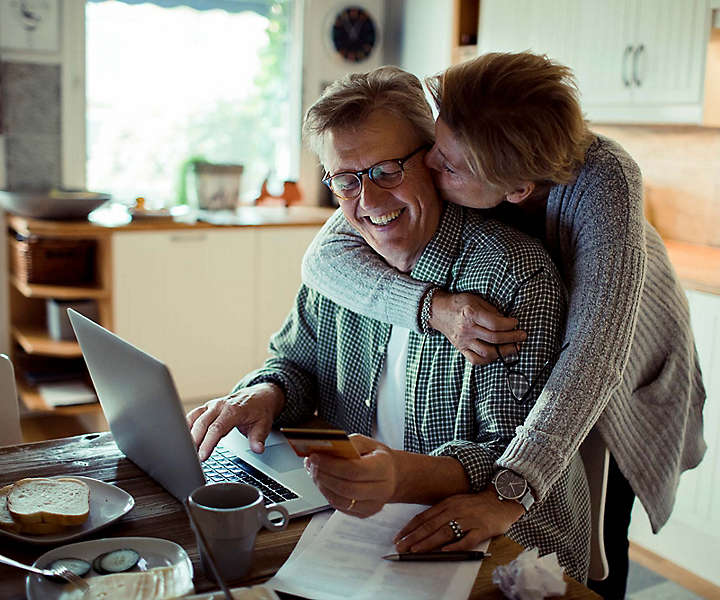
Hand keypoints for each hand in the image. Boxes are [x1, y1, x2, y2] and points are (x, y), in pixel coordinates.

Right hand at [186, 383, 284, 460]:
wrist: (259, 396)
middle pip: (201, 423)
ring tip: (184, 450)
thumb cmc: (260, 410)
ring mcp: (212, 405)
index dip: (208, 443)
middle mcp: (220, 406)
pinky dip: (186, 426)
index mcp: (233, 410)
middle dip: (194, 441)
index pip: (217, 428)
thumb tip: (257, 449)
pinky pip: (193, 415)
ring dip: (187, 433)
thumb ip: (258, 438)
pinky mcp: (207, 407)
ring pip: (194, 418)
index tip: (202, 457)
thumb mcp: (263, 424)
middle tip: (190, 458)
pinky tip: (182, 439)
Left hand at [305, 434, 396, 517]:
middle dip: (323, 476)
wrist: (391, 475)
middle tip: (311, 464)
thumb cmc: (376, 457)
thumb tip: (326, 448)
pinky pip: (340, 507)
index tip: (315, 456)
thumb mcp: (367, 443)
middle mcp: (381, 490)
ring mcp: (373, 505)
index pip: (355, 470)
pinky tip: (322, 482)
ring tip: (313, 472)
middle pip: (346, 488)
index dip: (331, 465)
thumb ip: (349, 444)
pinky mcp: (364, 514)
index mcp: (383, 468)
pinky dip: (327, 494)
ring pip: (340, 500)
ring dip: (322, 486)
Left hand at [393, 488, 523, 551]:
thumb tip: (421, 527)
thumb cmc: (475, 504)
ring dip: (428, 542)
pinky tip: (445, 551)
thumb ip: (440, 513)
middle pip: (431, 525)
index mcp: (447, 504)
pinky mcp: (482, 529)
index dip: (409, 528)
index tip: (398, 537)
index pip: (424, 517)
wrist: (501, 500)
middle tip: (401, 547)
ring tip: (416, 550)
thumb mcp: (455, 503)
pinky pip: (468, 539)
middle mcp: (455, 510)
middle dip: (413, 537)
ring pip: (445, 532)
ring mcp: (469, 520)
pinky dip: (456, 545)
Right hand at [429, 290, 526, 365]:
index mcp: (470, 314)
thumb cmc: (458, 303)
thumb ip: (491, 310)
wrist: (437, 311)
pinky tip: (497, 354)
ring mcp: (463, 341)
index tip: (516, 323)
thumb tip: (506, 321)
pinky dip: (489, 359)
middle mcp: (466, 329)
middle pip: (494, 338)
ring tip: (514, 347)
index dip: (509, 324)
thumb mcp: (475, 299)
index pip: (494, 323)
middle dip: (512, 338)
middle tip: (522, 336)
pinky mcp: (461, 349)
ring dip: (504, 351)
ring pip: (487, 352)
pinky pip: (476, 360)